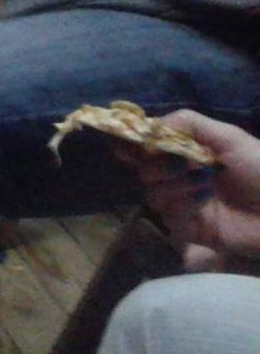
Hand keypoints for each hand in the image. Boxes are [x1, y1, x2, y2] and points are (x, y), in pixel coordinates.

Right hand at [124, 111, 259, 263]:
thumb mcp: (229, 137)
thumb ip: (188, 123)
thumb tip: (149, 126)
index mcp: (189, 153)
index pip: (148, 146)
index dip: (132, 145)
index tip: (125, 146)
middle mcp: (182, 177)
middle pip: (144, 170)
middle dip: (157, 167)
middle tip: (179, 167)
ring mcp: (185, 204)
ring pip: (152, 194)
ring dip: (174, 189)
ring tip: (203, 189)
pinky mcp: (190, 229)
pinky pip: (167, 218)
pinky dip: (182, 209)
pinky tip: (204, 207)